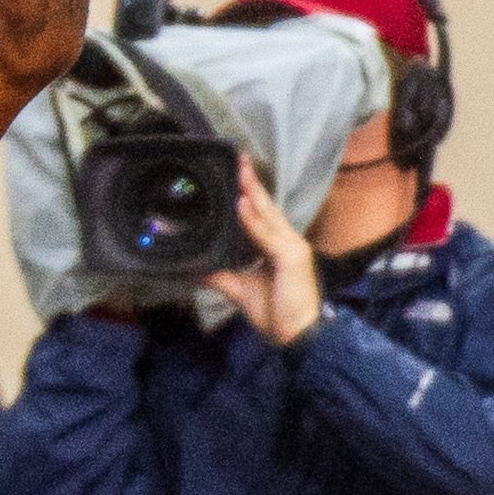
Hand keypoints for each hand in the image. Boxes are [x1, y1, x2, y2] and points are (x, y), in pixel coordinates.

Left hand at [204, 155, 322, 345]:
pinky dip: (252, 220)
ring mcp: (292, 247)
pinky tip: (241, 205)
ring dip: (252, 192)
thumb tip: (196, 268)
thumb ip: (220, 275)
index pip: (262, 213)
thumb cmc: (276, 312)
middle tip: (238, 158)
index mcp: (277, 245)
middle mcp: (287, 240)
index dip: (250, 193)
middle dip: (251, 183)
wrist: (297, 335)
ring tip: (239, 172)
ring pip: (268, 214)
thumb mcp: (240, 289)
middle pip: (266, 206)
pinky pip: (267, 235)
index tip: (237, 172)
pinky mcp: (292, 257)